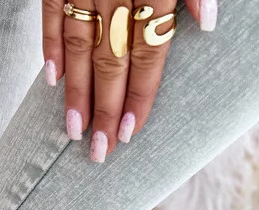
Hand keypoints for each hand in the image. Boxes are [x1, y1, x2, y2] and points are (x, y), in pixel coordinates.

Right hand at [42, 2, 217, 159]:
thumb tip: (207, 22)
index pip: (147, 52)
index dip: (139, 94)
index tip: (128, 132)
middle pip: (111, 59)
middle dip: (105, 108)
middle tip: (99, 148)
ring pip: (79, 44)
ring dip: (76, 90)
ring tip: (75, 129)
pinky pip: (52, 12)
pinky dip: (51, 46)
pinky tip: (54, 80)